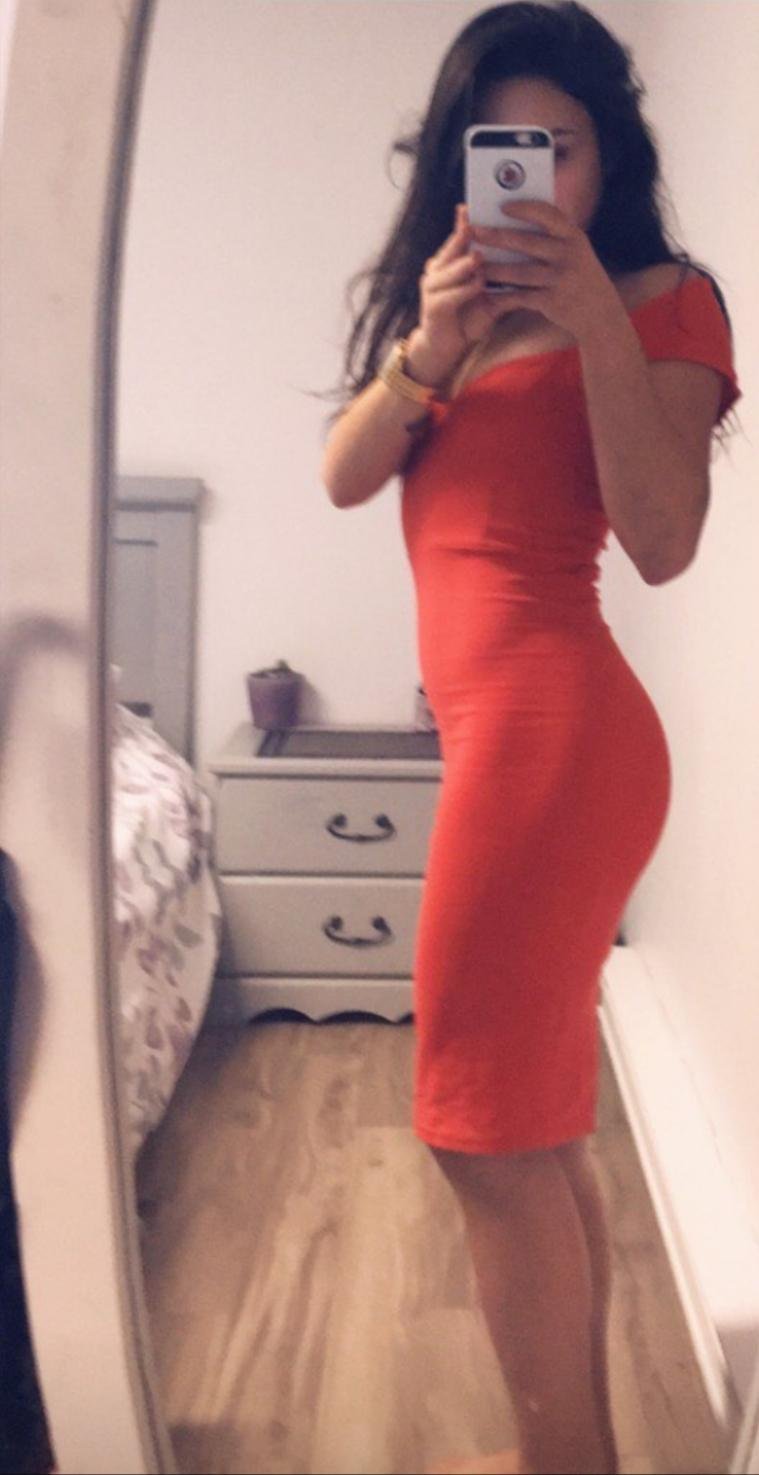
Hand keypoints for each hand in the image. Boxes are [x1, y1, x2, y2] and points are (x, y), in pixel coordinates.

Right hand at [415, 203, 513, 372]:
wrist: (448, 348)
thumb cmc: (469, 317)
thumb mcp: (489, 295)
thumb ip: (503, 279)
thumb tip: (532, 262)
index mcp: (449, 263)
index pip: (459, 237)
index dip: (466, 221)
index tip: (479, 206)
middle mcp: (436, 271)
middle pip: (451, 249)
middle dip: (464, 236)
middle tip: (479, 224)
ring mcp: (431, 289)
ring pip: (448, 271)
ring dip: (464, 265)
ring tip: (479, 258)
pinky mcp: (432, 309)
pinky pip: (448, 296)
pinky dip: (463, 290)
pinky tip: (477, 285)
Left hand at [470, 199, 619, 340]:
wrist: (600, 313)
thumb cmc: (579, 276)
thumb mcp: (575, 251)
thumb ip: (553, 236)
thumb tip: (515, 218)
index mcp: (573, 236)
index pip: (547, 214)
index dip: (524, 208)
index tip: (502, 206)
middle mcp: (568, 254)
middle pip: (525, 242)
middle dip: (496, 236)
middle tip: (474, 231)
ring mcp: (560, 278)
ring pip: (518, 272)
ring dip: (493, 268)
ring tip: (474, 264)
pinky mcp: (552, 301)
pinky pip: (520, 296)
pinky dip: (502, 296)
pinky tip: (487, 294)